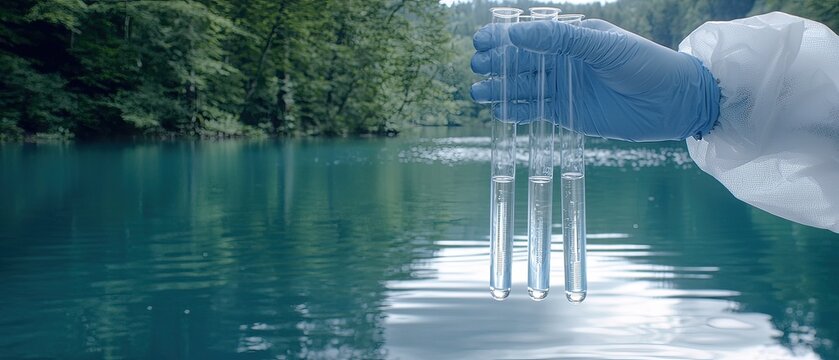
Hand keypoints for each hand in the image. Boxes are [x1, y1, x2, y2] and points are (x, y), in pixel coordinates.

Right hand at [470, 19, 719, 141]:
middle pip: (522, 61)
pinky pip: (536, 111)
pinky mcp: (567, 113)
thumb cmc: (645, 64)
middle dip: (497, 63)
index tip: (481, 40)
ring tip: (478, 92)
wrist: (672, 102)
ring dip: (501, 89)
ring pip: (524, 87)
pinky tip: (500, 112)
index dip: (504, 37)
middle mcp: (564, 61)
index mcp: (572, 37)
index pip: (531, 35)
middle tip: (477, 65)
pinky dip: (518, 112)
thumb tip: (519, 33)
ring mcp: (564, 88)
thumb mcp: (603, 47)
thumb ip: (561, 40)